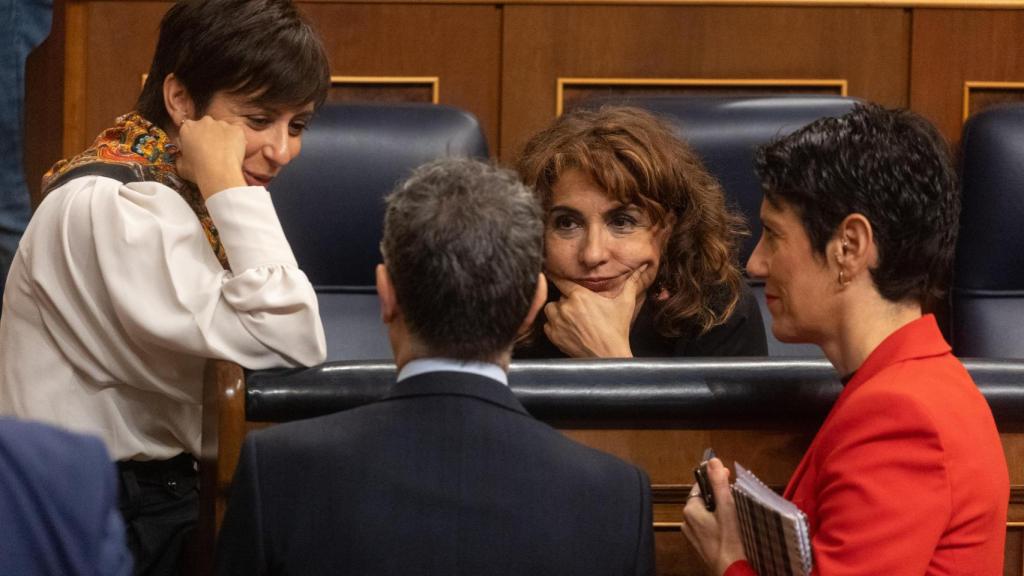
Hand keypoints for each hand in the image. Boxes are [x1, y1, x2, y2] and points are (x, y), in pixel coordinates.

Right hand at [176, 116, 246, 198]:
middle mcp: (204, 121)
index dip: (193, 138)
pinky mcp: (236, 129)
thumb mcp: (181, 166)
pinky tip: (234, 152)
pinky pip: (237, 133)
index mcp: (187, 127)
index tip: (197, 148)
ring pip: (222, 128)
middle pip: (206, 126)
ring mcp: (222, 124)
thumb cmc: (198, 171)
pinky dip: (237, 140)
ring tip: (224, 154)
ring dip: (223, 137)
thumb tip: (182, 157)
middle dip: (208, 136)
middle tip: (212, 152)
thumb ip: (181, 157)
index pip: (189, 129)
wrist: (219, 174)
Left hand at [542, 265, 654, 357]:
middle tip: (580, 309)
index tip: (553, 275)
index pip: (560, 280)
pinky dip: (555, 325)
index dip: (557, 277)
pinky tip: (568, 329)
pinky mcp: (554, 336)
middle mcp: (565, 307)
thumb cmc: (617, 330)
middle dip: (567, 300)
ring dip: (558, 312)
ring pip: (550, 309)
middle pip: (559, 296)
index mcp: (580, 296)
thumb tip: (643, 267)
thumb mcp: (625, 303)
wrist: (609, 357)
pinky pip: (547, 325)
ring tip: (572, 318)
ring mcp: (558, 323)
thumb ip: (631, 282)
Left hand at [681, 458, 746, 575]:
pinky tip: (731, 530)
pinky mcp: (701, 545)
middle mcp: (687, 521)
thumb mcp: (726, 507)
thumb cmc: (730, 540)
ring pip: (708, 515)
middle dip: (719, 498)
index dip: (716, 482)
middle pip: (705, 500)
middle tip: (736, 501)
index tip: (729, 480)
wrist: (731, 571)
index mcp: (690, 509)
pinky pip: (709, 528)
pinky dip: (719, 526)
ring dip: (720, 512)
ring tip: (736, 517)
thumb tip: (713, 460)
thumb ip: (719, 484)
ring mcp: (693, 534)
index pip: (702, 486)